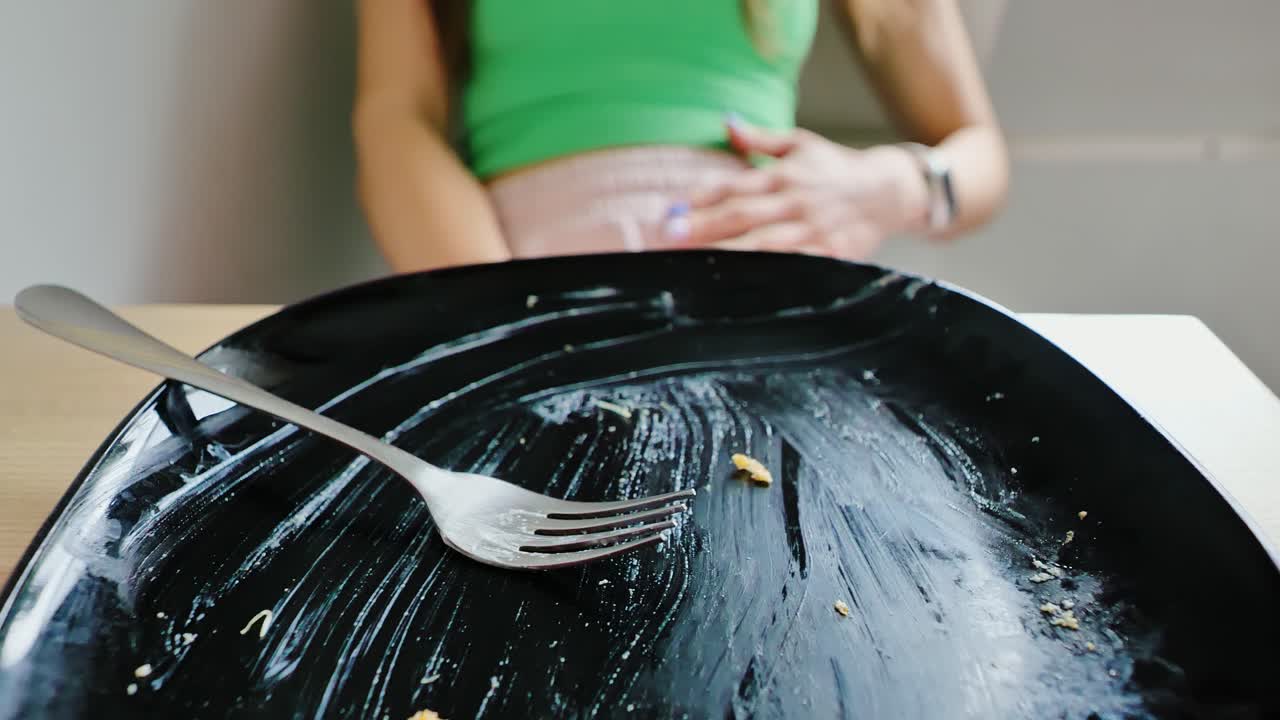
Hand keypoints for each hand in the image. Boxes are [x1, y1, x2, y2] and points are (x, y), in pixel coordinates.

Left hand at [664, 117, 929, 259]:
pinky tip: (745, 289)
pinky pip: (797, 269)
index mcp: (784, 175)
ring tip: (696, 264)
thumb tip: (727, 122)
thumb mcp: (801, 144)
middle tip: (669, 235)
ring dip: (729, 255)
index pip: (737, 185)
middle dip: (705, 226)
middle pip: (744, 216)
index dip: (704, 196)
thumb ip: (761, 138)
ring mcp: (812, 232)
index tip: (673, 208)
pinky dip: (773, 277)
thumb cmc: (836, 168)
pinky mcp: (830, 256)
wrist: (890, 191)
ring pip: (766, 246)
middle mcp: (795, 203)